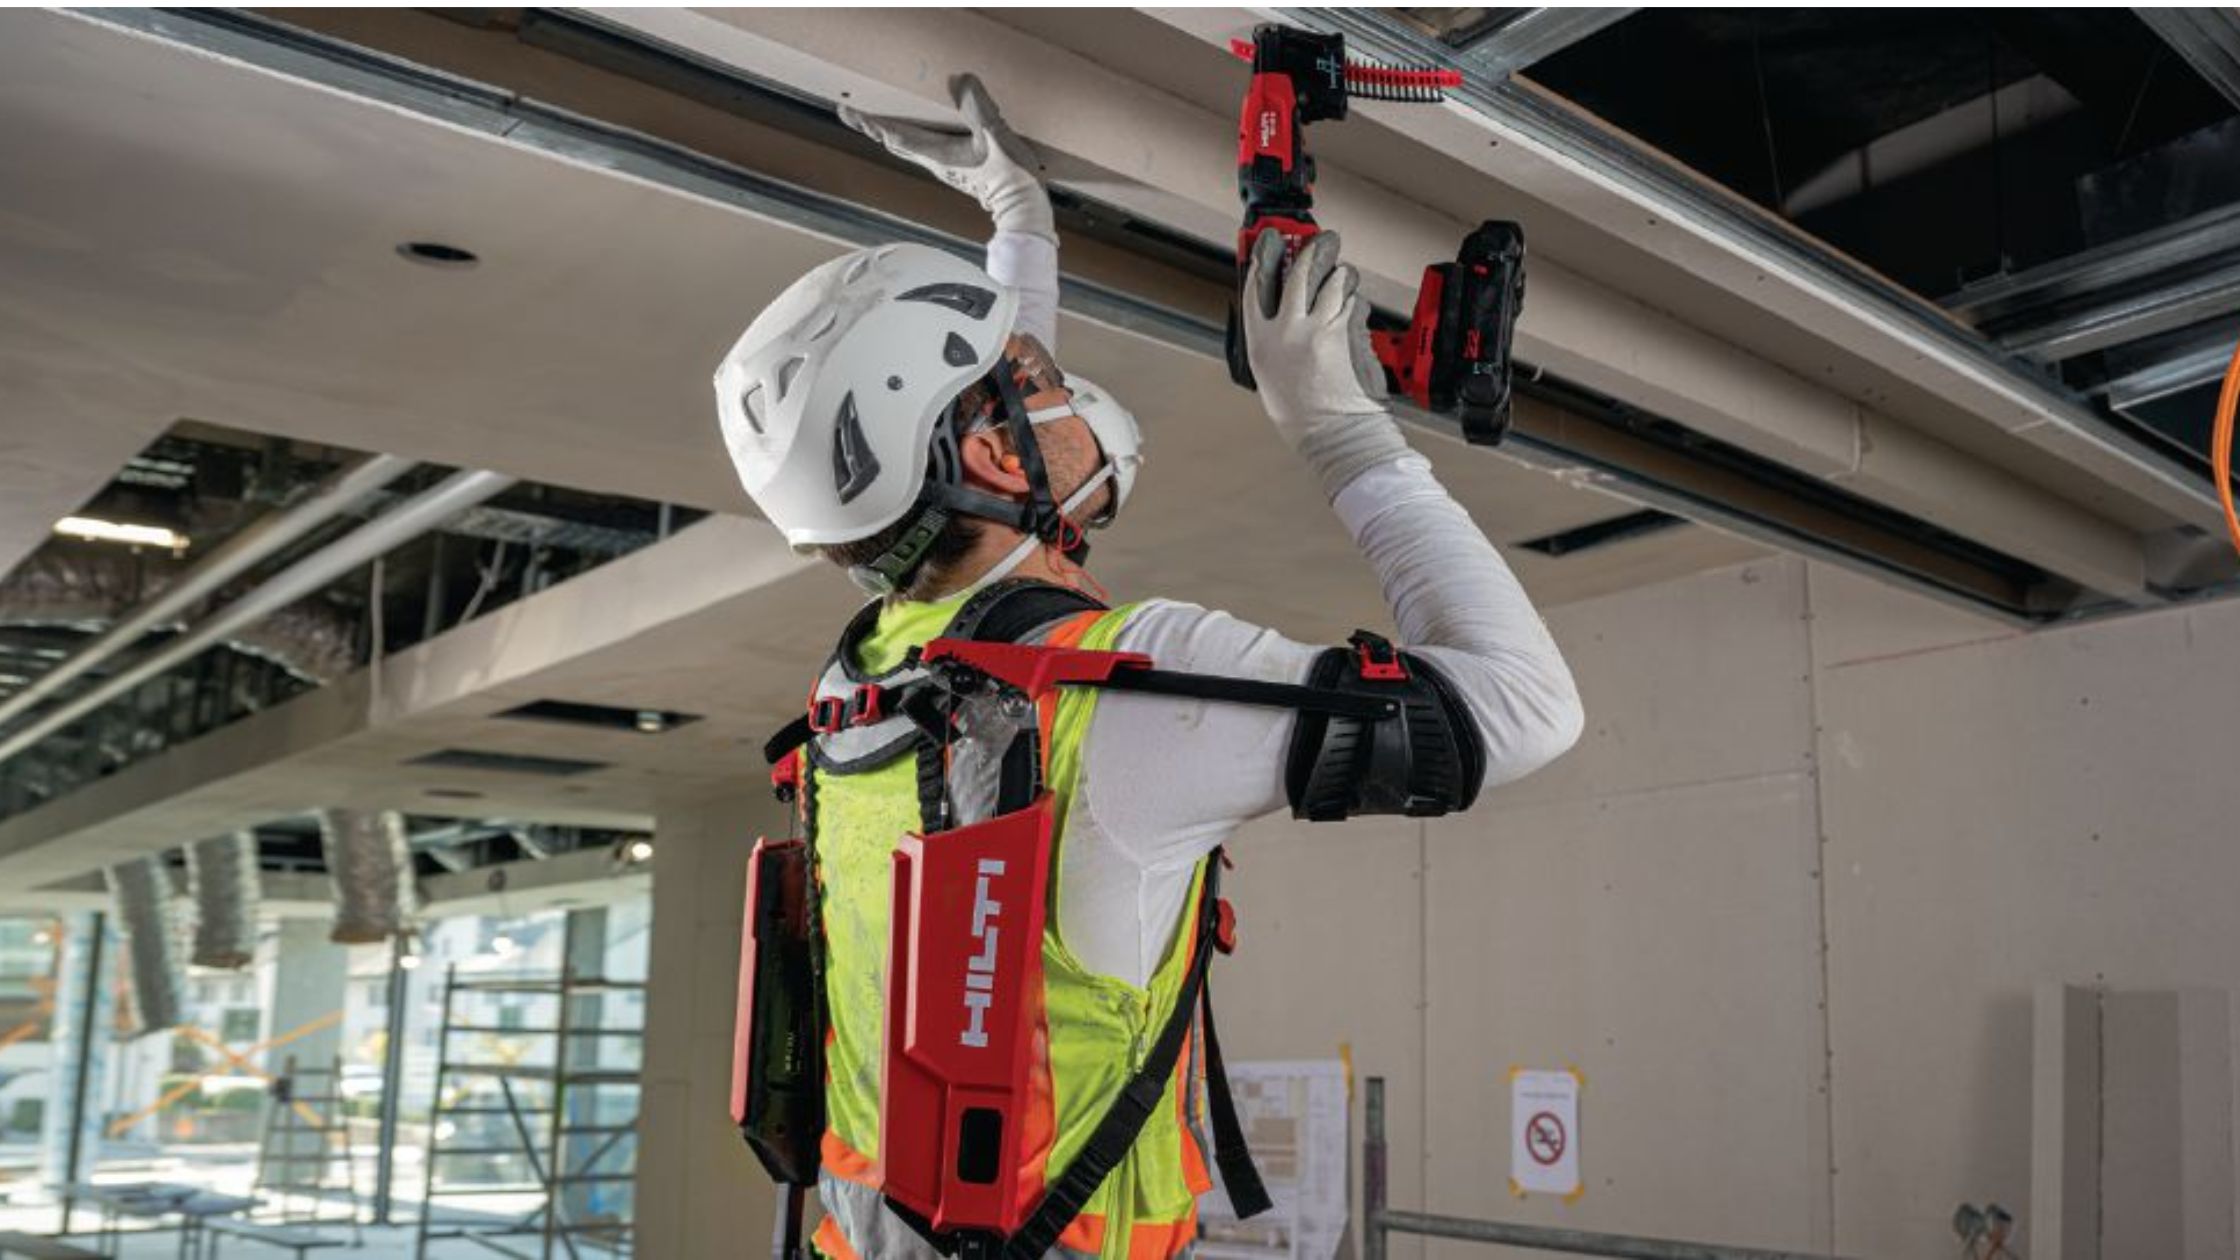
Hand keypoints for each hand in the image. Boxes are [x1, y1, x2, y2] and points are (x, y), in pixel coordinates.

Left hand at [840, 75, 1053, 241]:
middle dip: (873, 127)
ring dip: (889, 133)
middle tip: (850, 112)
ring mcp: (947, 168)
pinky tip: (915, 135)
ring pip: (908, 148)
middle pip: (896, 143)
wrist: (1025, 211)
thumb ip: (979, 108)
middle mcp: (937, 162)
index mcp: (940, 154)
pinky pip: (924, 151)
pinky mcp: (959, 170)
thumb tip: (961, 78)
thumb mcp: (999, 137)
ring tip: (873, 121)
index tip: (849, 111)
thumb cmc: (1013, 178)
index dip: (871, 122)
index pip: (896, 135)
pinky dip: (909, 139)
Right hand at [1242, 229, 1408, 497]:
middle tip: (1323, 240)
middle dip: (1313, 250)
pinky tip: (1357, 307)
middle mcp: (1286, 332)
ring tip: (1345, 275)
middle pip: (1298, 274)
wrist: (1334, 433)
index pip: (1256, 287)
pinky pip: (1353, 303)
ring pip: (1332, 282)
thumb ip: (1275, 340)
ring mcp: (1316, 330)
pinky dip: (1357, 301)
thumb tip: (1285, 312)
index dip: (1263, 259)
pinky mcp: (1345, 333)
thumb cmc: (1304, 415)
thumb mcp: (1272, 375)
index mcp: (1261, 343)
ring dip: (1341, 274)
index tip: (1269, 241)